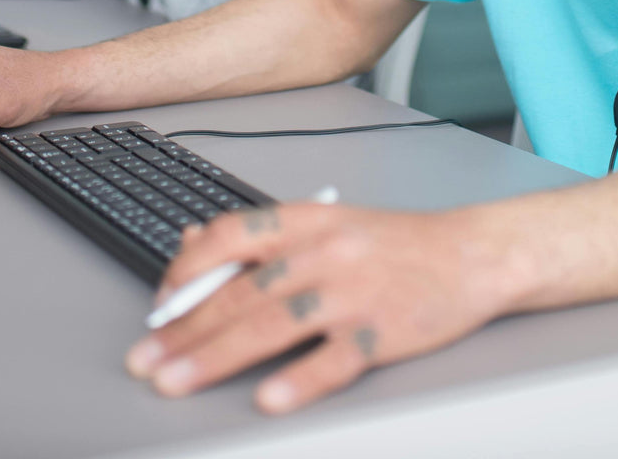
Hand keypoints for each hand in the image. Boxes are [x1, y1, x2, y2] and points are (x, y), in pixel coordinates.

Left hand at [124, 202, 517, 413]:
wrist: (471, 254)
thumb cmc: (392, 243)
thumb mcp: (325, 222)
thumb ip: (262, 236)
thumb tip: (192, 244)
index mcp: (306, 219)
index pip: (231, 236)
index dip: (187, 269)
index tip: (158, 304)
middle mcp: (325, 251)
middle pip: (242, 291)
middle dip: (185, 329)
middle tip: (145, 358)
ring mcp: (354, 291)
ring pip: (272, 325)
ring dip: (216, 356)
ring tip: (176, 380)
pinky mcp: (384, 331)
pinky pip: (334, 358)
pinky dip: (299, 379)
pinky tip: (267, 398)